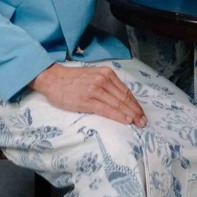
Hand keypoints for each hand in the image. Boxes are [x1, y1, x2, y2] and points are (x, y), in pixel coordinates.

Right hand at [30, 62, 147, 125]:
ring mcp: (96, 89)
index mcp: (106, 73)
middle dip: (136, 111)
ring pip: (118, 104)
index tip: (141, 113)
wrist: (53, 79)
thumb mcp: (93, 76)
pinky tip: (126, 120)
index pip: (125, 91)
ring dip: (131, 115)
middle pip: (124, 98)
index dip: (135, 103)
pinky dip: (118, 115)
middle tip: (144, 121)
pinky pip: (107, 109)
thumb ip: (106, 84)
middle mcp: (103, 79)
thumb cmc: (71, 80)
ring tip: (138, 123)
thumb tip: (120, 98)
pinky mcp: (87, 100)